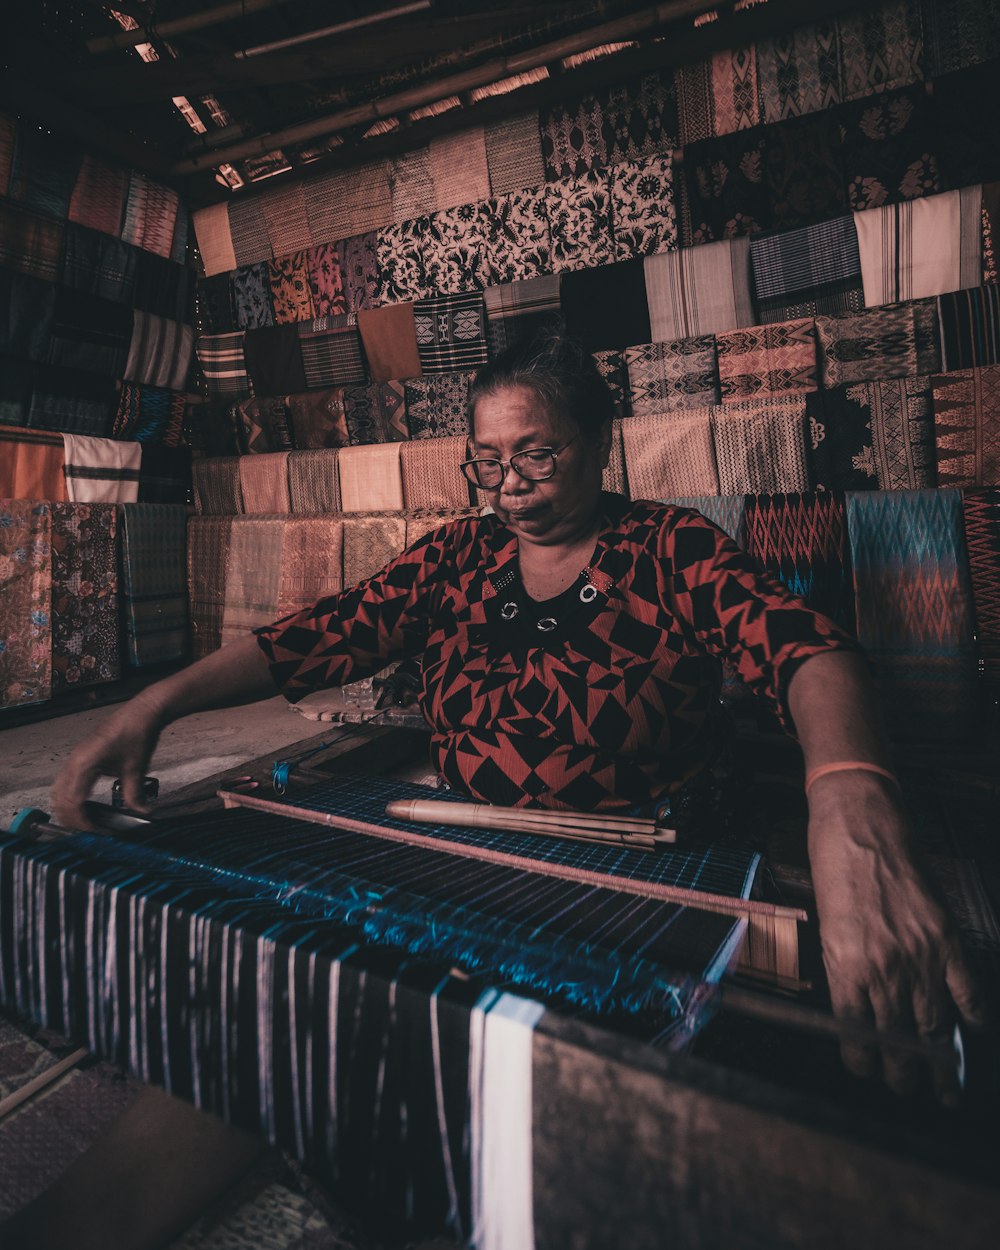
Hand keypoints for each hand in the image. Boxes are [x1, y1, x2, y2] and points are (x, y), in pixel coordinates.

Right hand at [51, 690, 164, 830]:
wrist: (140, 712)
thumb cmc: (137, 735)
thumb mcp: (137, 769)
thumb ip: (134, 795)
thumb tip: (142, 813)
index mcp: (84, 765)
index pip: (73, 803)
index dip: (83, 822)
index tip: (97, 832)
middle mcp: (73, 762)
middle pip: (60, 800)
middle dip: (72, 819)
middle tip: (91, 832)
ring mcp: (74, 758)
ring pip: (58, 791)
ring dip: (68, 809)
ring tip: (87, 821)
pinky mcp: (79, 757)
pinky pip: (65, 782)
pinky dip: (69, 797)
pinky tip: (87, 805)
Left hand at [807, 770, 986, 1103]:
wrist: (860, 824)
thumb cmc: (831, 868)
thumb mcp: (825, 924)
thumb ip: (846, 968)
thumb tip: (860, 1006)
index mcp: (846, 967)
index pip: (857, 1033)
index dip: (864, 1061)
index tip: (868, 1072)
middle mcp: (885, 968)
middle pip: (898, 1038)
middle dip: (904, 1074)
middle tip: (909, 1092)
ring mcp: (920, 954)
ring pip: (933, 1023)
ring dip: (940, 1062)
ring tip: (945, 1089)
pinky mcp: (945, 937)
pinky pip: (966, 989)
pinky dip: (971, 1014)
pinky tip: (972, 1033)